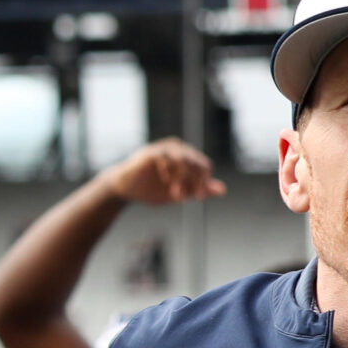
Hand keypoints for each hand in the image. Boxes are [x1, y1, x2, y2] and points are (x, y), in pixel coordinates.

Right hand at [103, 138, 224, 205]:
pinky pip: (166, 157)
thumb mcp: (179, 193)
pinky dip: (169, 170)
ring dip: (182, 179)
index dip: (204, 182)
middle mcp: (178, 149)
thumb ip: (199, 189)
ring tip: (176, 195)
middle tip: (187, 198)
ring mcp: (164, 149)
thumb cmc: (152, 189)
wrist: (125, 189)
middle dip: (194, 182)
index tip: (198, 198)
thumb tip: (222, 190)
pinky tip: (165, 181)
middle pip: (196, 162)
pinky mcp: (151, 152)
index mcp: (187, 157)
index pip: (204, 166)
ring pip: (184, 159)